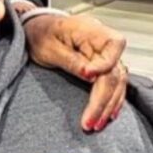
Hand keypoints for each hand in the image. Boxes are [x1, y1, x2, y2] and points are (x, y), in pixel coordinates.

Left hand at [22, 12, 127, 131]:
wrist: (35, 29)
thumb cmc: (40, 33)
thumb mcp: (48, 47)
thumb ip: (70, 60)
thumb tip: (90, 74)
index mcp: (89, 29)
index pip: (113, 45)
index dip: (104, 64)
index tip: (88, 77)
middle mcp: (101, 41)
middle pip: (114, 70)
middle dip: (103, 98)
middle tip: (90, 121)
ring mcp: (103, 54)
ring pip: (117, 80)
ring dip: (108, 104)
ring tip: (96, 123)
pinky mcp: (101, 65)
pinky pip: (113, 83)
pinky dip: (111, 100)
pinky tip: (107, 115)